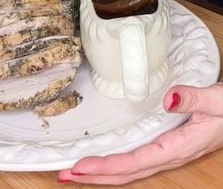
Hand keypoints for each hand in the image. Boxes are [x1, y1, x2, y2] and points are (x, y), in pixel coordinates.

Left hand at [58, 83, 222, 184]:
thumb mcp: (217, 100)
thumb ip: (194, 98)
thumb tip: (168, 100)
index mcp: (180, 146)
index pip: (137, 161)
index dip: (108, 166)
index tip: (82, 166)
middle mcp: (172, 154)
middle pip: (128, 172)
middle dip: (96, 176)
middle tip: (66, 174)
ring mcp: (170, 152)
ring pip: (132, 169)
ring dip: (104, 171)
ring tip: (79, 172)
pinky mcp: (169, 145)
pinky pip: (139, 159)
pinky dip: (118, 163)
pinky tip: (108, 161)